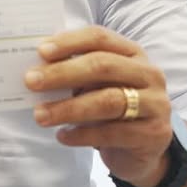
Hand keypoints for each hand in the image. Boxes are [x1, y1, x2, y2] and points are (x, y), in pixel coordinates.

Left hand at [24, 26, 172, 186]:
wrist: (143, 149)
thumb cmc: (112, 106)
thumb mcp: (98, 84)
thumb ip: (76, 72)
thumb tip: (36, 68)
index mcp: (132, 53)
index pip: (100, 38)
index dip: (70, 42)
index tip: (40, 51)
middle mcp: (148, 74)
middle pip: (103, 66)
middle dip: (62, 73)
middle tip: (31, 81)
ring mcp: (155, 104)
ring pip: (107, 101)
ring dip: (68, 108)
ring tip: (40, 115)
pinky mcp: (153, 134)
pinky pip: (112, 133)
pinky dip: (82, 134)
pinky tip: (62, 136)